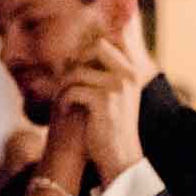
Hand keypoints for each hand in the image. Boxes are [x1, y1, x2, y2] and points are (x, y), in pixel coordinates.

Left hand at [55, 24, 144, 180]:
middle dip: (76, 61)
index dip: (90, 47)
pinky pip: (73, 90)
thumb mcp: (113, 94)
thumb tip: (76, 51)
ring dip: (64, 85)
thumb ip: (102, 71)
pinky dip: (63, 100)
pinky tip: (64, 109)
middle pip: (96, 46)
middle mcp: (129, 75)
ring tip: (62, 98)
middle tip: (67, 80)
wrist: (119, 156)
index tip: (76, 63)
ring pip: (78, 71)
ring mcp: (118, 87)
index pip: (112, 39)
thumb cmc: (110, 124)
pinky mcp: (103, 102)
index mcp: (133, 71)